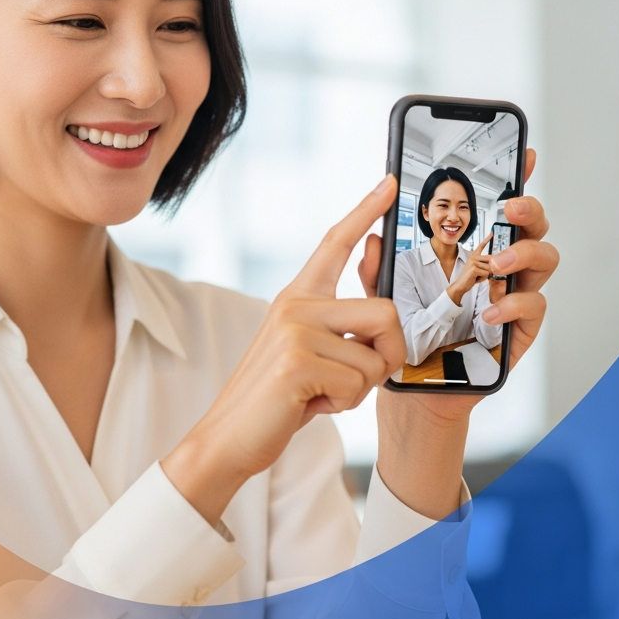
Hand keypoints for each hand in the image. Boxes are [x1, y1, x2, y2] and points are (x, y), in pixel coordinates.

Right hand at [161, 175, 404, 525]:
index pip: (335, 242)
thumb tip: (384, 314)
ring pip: (376, 355)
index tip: (388, 184)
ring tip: (323, 391)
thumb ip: (341, 330)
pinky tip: (310, 403)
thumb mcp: (309, 352)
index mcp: (298, 297)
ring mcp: (294, 330)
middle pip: (385, 312)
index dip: (365, 211)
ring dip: (361, 387)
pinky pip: (357, 382)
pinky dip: (343, 403)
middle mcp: (295, 304)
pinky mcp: (297, 360)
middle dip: (388, 356)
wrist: (230, 434)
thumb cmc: (278, 397)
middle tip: (356, 378)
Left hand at [357, 148, 558, 519]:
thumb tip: (371, 236)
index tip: (525, 153)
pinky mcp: (519, 332)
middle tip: (508, 209)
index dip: (515, 177)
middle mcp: (498, 267)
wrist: (408, 388)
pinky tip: (489, 309)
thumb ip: (376, 266)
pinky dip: (515, 306)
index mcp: (468, 248)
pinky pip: (535, 310)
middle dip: (528, 210)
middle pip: (531, 226)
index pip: (495, 207)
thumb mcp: (380, 294)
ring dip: (525, 255)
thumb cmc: (399, 333)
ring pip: (544, 260)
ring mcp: (513, 297)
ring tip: (496, 263)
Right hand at [446, 233, 492, 305]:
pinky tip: (476, 278)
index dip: (487, 239)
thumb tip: (496, 263)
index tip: (492, 232)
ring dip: (486, 275)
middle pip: (491, 259)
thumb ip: (487, 265)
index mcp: (474, 256)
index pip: (481, 246)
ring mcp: (473, 262)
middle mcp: (473, 257)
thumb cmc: (471, 278)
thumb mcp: (480, 269)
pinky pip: (487, 273)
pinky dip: (483, 278)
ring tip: (477, 276)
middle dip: (491, 268)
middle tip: (481, 273)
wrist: (461, 285)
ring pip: (490, 268)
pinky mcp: (474, 268)